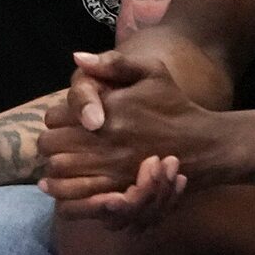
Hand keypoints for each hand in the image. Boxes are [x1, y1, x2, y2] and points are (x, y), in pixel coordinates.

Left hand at [42, 49, 220, 218]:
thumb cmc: (174, 104)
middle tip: (60, 144)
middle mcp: (104, 139)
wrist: (204, 143)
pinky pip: (76, 196)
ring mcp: (110, 166)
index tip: (67, 122)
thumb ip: (114, 62)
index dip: (57, 120)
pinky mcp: (118, 189)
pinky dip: (64, 192)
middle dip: (51, 143)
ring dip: (53, 168)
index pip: (54, 117)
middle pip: (50, 144)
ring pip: (58, 170)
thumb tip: (78, 58)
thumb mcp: (152, 71)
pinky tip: (62, 187)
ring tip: (58, 165)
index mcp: (106, 110)